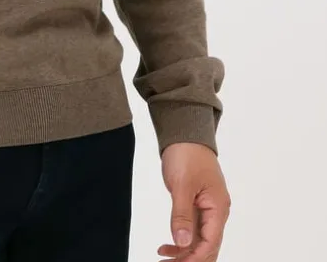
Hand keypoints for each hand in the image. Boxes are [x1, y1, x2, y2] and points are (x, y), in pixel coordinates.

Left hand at [157, 141, 230, 261]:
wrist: (185, 133)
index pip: (210, 243)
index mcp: (218, 207)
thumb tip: (183, 243)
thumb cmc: (187, 153)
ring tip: (163, 258)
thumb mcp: (182, 185)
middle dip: (189, 259)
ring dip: (184, 253)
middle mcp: (216, 212)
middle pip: (207, 246)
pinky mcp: (197, 206)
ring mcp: (208, 210)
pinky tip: (167, 246)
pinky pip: (193, 230)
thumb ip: (182, 215)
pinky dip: (181, 240)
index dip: (194, 257)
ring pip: (199, 241)